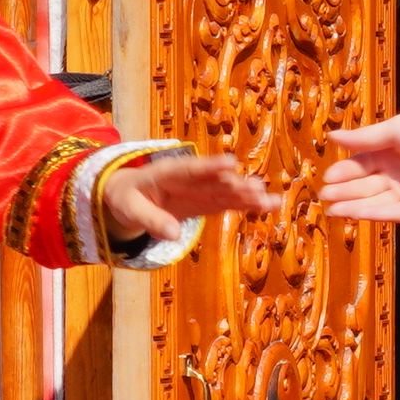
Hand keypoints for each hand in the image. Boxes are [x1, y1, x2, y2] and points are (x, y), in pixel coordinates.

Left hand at [102, 151, 276, 247]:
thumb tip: (173, 235)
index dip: (210, 166)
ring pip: (227, 191)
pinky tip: (270, 205)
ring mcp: (200, 189)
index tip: (231, 164)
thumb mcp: (131, 209)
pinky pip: (229, 202)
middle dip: (236, 185)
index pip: (190, 169)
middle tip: (258, 189)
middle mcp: (189, 178)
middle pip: (215, 181)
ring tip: (272, 200)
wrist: (130, 195)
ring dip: (249, 195)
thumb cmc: (127, 199)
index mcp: (167, 172)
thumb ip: (151, 220)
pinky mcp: (207, 201)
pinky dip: (248, 204)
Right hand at [321, 109, 399, 224]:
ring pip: (376, 201)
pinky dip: (373, 214)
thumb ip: (364, 138)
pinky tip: (354, 214)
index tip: (326, 178)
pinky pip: (394, 213)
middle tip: (323, 196)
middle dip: (344, 191)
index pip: (362, 164)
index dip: (344, 172)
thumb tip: (332, 137)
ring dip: (353, 205)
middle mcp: (399, 174)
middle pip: (366, 185)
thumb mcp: (395, 131)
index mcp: (392, 152)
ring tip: (331, 209)